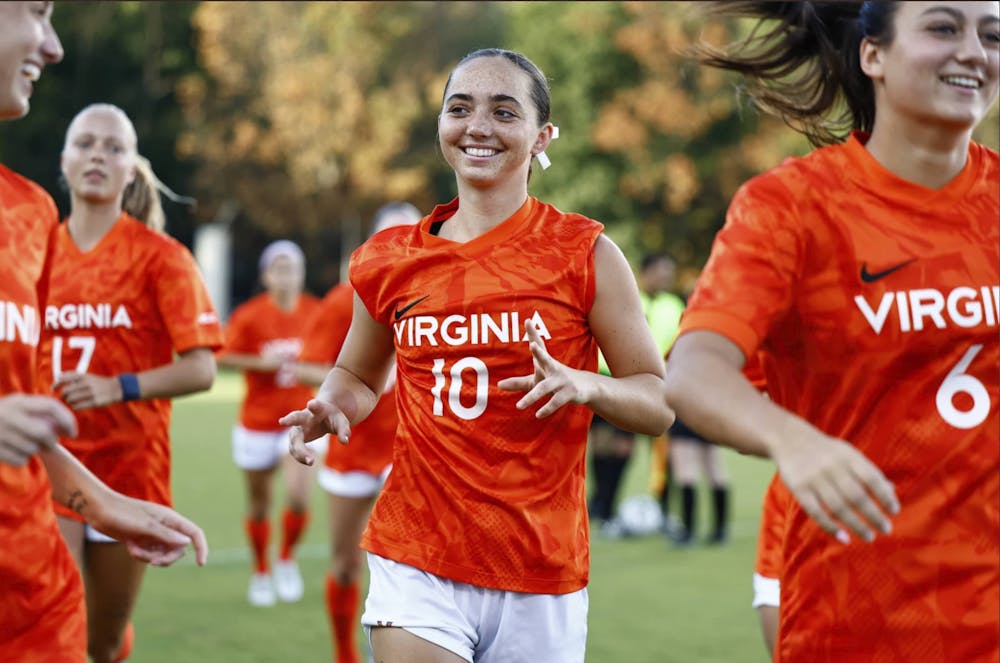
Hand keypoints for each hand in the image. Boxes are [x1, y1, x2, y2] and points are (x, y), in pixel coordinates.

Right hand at [0, 394, 76, 465]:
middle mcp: (8, 415)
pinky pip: (21, 460)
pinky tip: (16, 451)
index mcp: (18, 401)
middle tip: (51, 443)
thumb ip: (41, 411)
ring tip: (28, 444)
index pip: (51, 406)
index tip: (73, 433)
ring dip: (36, 450)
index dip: (67, 420)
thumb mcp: (19, 405)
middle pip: (44, 433)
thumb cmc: (4, 415)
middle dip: (52, 441)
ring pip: (33, 448)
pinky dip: (23, 458)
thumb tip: (66, 426)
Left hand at [54, 372, 122, 409]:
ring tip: (73, 401)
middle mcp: (87, 383)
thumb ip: (74, 377)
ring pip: (71, 399)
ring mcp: (91, 393)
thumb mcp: (88, 376)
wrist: (116, 388)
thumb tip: (59, 378)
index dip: (56, 384)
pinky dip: (75, 406)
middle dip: (63, 395)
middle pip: (66, 391)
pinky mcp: (95, 402)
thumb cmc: (98, 383)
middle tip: (65, 397)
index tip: (53, 389)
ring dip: (69, 401)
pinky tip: (77, 405)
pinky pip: (78, 406)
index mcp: (84, 376)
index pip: (65, 378)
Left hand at [89, 491, 207, 566]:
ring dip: (149, 557)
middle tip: (152, 562)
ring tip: (133, 549)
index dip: (201, 548)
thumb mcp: (145, 526)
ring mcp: (155, 534)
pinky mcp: (144, 540)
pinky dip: (140, 555)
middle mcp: (166, 527)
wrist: (99, 511)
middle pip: (178, 549)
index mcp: (171, 519)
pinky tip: (130, 546)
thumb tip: (187, 543)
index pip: (194, 533)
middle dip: (166, 558)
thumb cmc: (122, 514)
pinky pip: (149, 555)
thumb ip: (166, 535)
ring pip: (163, 554)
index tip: (201, 564)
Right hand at [279, 399, 351, 465]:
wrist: (322, 416)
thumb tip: (345, 442)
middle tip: (282, 421)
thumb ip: (344, 430)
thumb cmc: (332, 418)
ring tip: (311, 461)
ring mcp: (298, 428)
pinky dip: (301, 457)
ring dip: (300, 451)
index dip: (314, 404)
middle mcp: (304, 417)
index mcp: (318, 408)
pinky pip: (294, 449)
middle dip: (289, 419)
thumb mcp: (341, 422)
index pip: (316, 405)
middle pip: (295, 417)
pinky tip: (309, 462)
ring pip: (294, 439)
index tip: (311, 404)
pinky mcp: (295, 439)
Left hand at [497, 321, 592, 416]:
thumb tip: (498, 385)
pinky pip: (555, 401)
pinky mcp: (569, 393)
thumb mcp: (537, 380)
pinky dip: (546, 408)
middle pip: (545, 359)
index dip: (533, 334)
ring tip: (519, 405)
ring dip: (532, 397)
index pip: (539, 346)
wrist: (586, 387)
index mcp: (546, 363)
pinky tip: (538, 414)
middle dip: (540, 352)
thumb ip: (518, 382)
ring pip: (545, 388)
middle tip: (533, 345)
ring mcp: (562, 381)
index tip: (528, 320)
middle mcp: (554, 369)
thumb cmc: (557, 381)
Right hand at [771, 431, 898, 543]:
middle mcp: (832, 467)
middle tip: (886, 529)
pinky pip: (816, 512)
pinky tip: (844, 538)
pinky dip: (831, 527)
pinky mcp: (799, 489)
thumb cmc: (826, 451)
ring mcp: (814, 478)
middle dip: (874, 515)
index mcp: (848, 456)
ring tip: (869, 536)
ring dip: (856, 525)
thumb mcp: (848, 453)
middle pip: (856, 496)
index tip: (894, 511)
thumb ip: (867, 471)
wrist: (788, 440)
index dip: (885, 496)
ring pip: (838, 507)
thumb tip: (891, 490)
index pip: (871, 478)